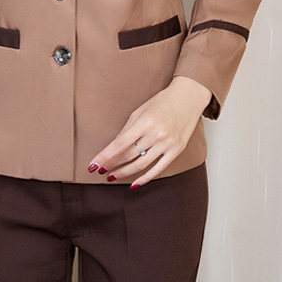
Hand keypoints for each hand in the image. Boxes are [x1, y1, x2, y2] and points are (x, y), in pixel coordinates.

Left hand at [86, 76, 210, 188]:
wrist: (187, 98)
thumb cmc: (161, 102)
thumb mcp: (140, 111)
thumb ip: (127, 130)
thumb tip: (113, 149)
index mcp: (145, 121)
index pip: (120, 144)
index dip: (105, 156)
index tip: (93, 166)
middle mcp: (156, 133)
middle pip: (129, 155)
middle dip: (112, 164)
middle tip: (101, 170)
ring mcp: (167, 143)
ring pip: (141, 165)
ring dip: (124, 173)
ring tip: (112, 176)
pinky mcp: (176, 151)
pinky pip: (158, 169)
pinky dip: (145, 179)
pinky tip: (133, 184)